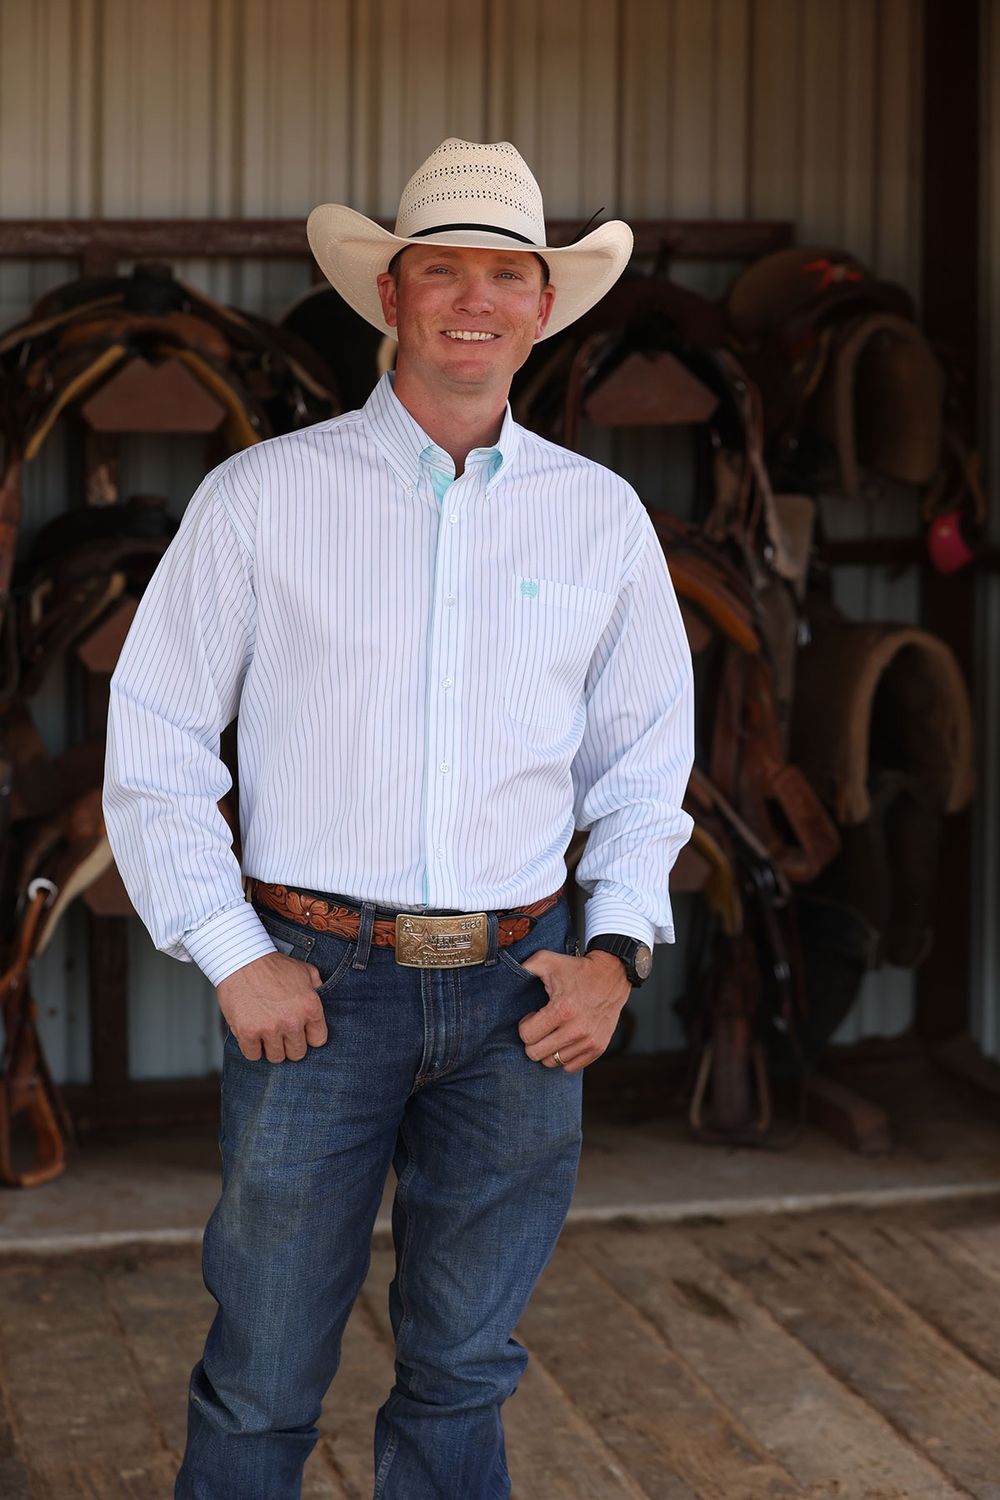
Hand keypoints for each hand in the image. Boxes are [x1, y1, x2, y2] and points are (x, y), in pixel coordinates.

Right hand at [217, 952, 328, 1062]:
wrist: (241, 960)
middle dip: (289, 1045)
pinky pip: (253, 1055)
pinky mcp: (248, 1033)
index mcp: (309, 1007)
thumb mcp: (304, 970)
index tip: (300, 1033)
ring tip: (266, 1034)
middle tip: (281, 1034)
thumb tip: (320, 993)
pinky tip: (252, 1036)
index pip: (318, 1040)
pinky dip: (252, 1048)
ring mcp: (270, 1028)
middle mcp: (292, 1021)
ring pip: (276, 1057)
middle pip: (297, 1053)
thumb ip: (316, 985)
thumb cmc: (271, 965)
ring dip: (271, 1048)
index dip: (308, 1037)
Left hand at [517, 949, 630, 1072]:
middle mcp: (576, 1030)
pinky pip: (570, 1067)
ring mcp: (588, 1041)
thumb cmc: (577, 969)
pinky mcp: (598, 1048)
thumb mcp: (548, 960)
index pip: (527, 1035)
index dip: (525, 1025)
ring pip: (552, 1062)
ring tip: (554, 1032)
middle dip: (532, 1040)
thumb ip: (525, 966)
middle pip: (535, 1053)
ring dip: (548, 1049)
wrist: (612, 976)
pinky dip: (564, 1056)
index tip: (533, 1016)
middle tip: (541, 1026)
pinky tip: (565, 1039)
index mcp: (562, 1010)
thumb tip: (508, 972)